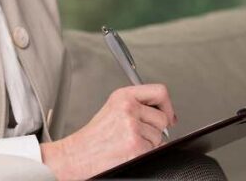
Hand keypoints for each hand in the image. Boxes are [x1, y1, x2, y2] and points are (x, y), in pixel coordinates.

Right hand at [40, 84, 177, 180]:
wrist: (78, 154)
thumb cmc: (94, 136)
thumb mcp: (114, 108)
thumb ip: (138, 105)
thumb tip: (167, 115)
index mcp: (123, 96)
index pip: (159, 92)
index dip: (167, 106)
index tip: (168, 115)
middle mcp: (129, 108)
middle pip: (162, 118)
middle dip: (155, 129)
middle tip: (138, 134)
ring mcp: (132, 127)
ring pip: (158, 136)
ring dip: (148, 143)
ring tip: (127, 142)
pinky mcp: (135, 146)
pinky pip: (153, 150)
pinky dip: (144, 154)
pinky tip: (128, 151)